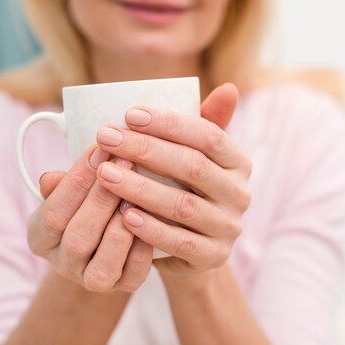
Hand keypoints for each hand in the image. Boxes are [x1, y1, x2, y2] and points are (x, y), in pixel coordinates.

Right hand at [28, 146, 152, 292]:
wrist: (106, 242)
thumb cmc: (87, 205)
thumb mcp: (70, 192)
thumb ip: (63, 184)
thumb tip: (50, 178)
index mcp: (40, 238)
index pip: (53, 212)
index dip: (76, 180)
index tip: (98, 148)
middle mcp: (62, 264)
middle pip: (78, 236)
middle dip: (103, 197)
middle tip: (125, 162)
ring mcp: (91, 281)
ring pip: (104, 260)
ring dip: (122, 224)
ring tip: (138, 191)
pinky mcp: (123, 287)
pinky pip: (134, 273)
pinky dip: (143, 246)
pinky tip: (153, 218)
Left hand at [94, 84, 251, 279]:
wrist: (188, 251)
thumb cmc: (182, 190)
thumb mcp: (190, 157)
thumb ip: (198, 125)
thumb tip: (227, 87)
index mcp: (238, 162)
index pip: (209, 135)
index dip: (170, 123)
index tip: (129, 114)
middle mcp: (239, 194)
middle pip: (193, 167)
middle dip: (146, 149)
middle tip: (107, 138)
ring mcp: (229, 228)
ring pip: (183, 205)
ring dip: (140, 188)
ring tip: (105, 174)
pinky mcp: (214, 257)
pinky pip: (181, 242)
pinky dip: (151, 228)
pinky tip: (123, 215)